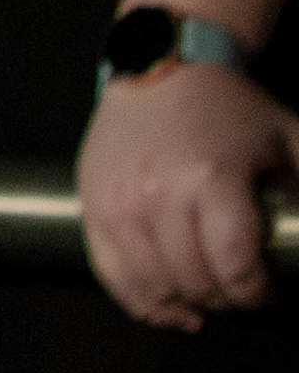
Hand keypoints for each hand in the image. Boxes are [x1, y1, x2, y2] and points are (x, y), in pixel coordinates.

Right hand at [80, 58, 298, 330]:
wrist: (159, 67)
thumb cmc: (229, 108)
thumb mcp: (289, 138)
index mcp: (211, 179)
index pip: (235, 268)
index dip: (259, 292)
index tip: (268, 289)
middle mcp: (158, 193)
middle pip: (196, 282)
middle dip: (226, 298)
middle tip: (239, 289)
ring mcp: (118, 200)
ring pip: (152, 285)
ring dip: (185, 302)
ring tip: (205, 297)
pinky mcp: (93, 203)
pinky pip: (110, 271)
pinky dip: (138, 299)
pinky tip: (164, 305)